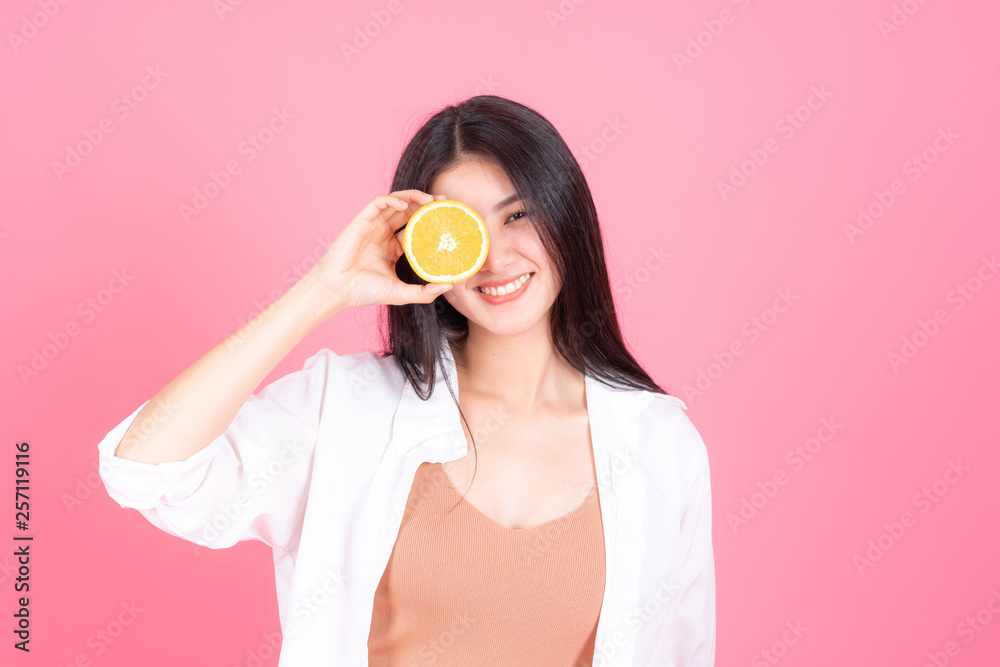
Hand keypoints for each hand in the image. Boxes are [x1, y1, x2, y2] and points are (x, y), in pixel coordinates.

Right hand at [305, 190, 453, 313]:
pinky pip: (378, 203)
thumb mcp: (402, 293)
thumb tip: (450, 284)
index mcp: (393, 248)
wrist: (337, 290)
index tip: (448, 220)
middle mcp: (384, 234)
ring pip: (396, 203)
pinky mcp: (361, 221)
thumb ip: (425, 292)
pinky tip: (405, 206)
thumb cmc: (365, 292)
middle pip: (409, 212)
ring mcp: (373, 226)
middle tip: (445, 202)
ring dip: (413, 198)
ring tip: (430, 200)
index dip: (432, 222)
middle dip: (427, 205)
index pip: (416, 229)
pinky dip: (392, 201)